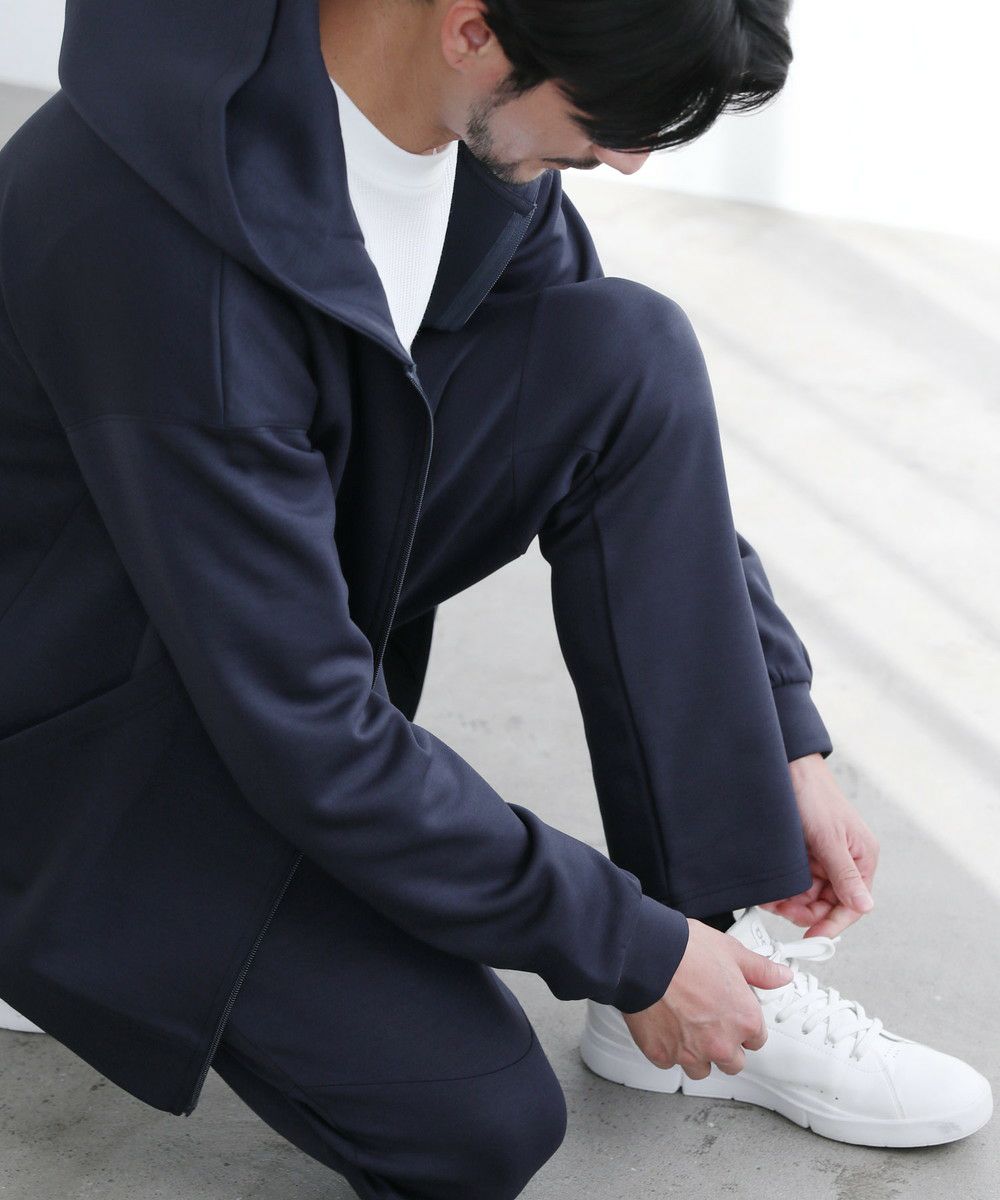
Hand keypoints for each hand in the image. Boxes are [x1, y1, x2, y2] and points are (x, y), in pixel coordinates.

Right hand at [620, 918, 793, 1079]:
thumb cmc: (686, 952)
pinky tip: (664, 1026)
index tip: (733, 1015)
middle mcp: (721, 1043)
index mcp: (744, 1020)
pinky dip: (668, 1049)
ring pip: (701, 1069)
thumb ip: (761, 970)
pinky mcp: (662, 1054)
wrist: (645, 956)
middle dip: (724, 1046)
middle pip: (733, 1063)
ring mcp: (691, 1052)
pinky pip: (670, 1062)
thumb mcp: (732, 952)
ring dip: (697, 1053)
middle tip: (709, 1021)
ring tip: (686, 1026)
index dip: (744, 1025)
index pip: (756, 1040)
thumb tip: (782, 975)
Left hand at [760, 752, 879, 938]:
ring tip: (774, 899)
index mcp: (863, 859)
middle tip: (784, 911)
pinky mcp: (805, 855)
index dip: (833, 924)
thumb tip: (864, 906)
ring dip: (792, 901)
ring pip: (810, 896)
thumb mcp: (829, 839)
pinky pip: (797, 882)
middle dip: (805, 911)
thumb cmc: (816, 796)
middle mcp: (845, 862)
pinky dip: (785, 889)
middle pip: (828, 904)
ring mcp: (824, 859)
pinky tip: (773, 890)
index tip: (813, 937)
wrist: (789, 769)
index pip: (853, 905)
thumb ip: (846, 875)